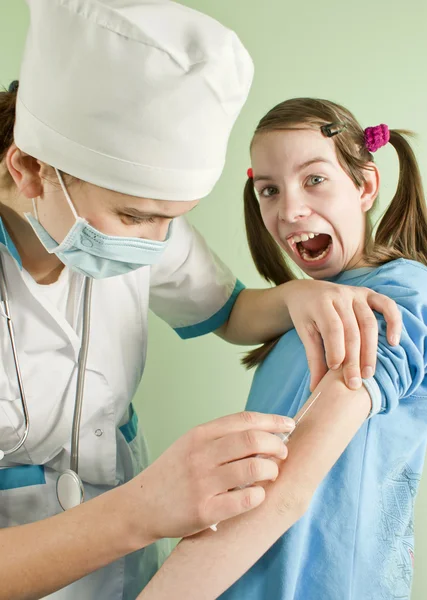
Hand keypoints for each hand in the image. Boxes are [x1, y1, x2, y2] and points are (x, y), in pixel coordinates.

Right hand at [128, 411, 294, 539]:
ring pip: (254, 469)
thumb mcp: (190, 444)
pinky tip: (257, 495)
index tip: (288, 425)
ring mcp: (202, 483)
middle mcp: (201, 455)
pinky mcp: (205, 511)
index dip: (272, 421)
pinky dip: (259, 496)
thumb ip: (220, 436)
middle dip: (277, 445)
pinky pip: (246, 500)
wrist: (141, 506)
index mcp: (199, 435)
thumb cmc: (172, 473)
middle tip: (282, 452)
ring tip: (271, 474)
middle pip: (253, 441)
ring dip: (271, 470)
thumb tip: (262, 431)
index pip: (244, 420)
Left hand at [282, 279, 401, 390]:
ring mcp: (355, 293)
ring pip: (368, 323)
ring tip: (368, 373)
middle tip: (354, 383)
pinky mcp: (368, 294)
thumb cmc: (304, 315)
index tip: (335, 370)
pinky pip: (386, 305)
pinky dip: (394, 322)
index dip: (335, 350)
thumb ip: (313, 358)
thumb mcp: (304, 332)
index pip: (333, 328)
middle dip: (354, 358)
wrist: (305, 291)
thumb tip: (315, 388)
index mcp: (320, 302)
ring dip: (370, 350)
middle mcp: (340, 295)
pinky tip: (394, 342)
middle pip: (352, 329)